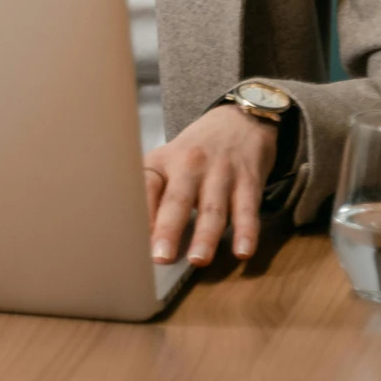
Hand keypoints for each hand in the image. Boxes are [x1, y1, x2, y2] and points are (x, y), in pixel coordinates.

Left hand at [144, 104, 275, 265]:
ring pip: (213, 209)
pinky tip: (243, 251)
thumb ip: (154, 194)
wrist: (239, 120)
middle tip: (161, 256)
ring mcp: (221, 173)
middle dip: (169, 229)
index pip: (147, 184)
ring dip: (205, 236)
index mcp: (164, 161)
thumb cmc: (195, 152)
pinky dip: (246, 232)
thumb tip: (137, 236)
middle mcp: (190, 165)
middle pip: (178, 199)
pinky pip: (247, 210)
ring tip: (198, 260)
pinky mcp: (249, 181)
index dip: (139, 210)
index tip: (132, 238)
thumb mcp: (168, 162)